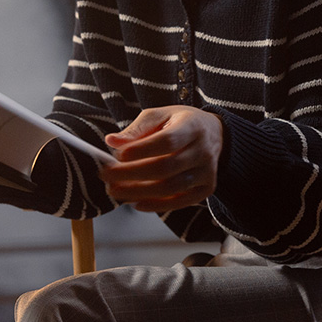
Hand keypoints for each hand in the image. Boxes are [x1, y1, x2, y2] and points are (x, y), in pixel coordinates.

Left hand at [100, 106, 223, 211]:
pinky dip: (155, 205)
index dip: (140, 150)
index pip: (167, 141)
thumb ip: (136, 129)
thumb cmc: (180, 123)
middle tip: (107, 176)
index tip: (117, 155)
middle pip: (166, 167)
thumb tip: (112, 142)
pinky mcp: (206, 189)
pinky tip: (136, 203)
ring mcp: (207, 172)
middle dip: (132, 174)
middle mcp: (203, 150)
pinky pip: (179, 202)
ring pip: (171, 188)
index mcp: (192, 126)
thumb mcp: (159, 116)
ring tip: (116, 191)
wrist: (213, 134)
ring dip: (139, 192)